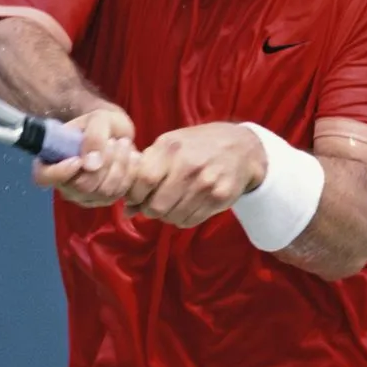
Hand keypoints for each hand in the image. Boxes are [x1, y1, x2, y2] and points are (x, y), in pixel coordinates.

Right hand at [32, 106, 139, 206]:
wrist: (117, 131)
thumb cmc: (100, 122)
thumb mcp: (98, 119)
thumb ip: (93, 137)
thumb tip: (90, 165)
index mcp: (53, 160)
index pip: (44, 177)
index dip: (60, 172)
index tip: (79, 160)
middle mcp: (65, 183)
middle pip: (81, 187)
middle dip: (104, 162)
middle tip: (114, 141)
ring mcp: (85, 195)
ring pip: (103, 192)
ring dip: (119, 165)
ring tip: (124, 144)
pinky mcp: (104, 199)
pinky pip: (118, 194)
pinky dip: (129, 173)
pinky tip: (132, 157)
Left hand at [124, 122, 266, 227]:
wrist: (241, 147)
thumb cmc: (197, 146)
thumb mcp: (170, 145)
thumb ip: (145, 171)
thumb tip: (125, 209)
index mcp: (171, 147)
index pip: (143, 180)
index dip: (135, 195)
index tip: (136, 197)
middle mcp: (189, 165)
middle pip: (156, 205)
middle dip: (150, 210)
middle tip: (154, 204)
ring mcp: (206, 182)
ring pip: (173, 217)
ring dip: (167, 216)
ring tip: (173, 203)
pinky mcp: (220, 197)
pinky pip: (190, 221)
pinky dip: (183, 219)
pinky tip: (188, 205)